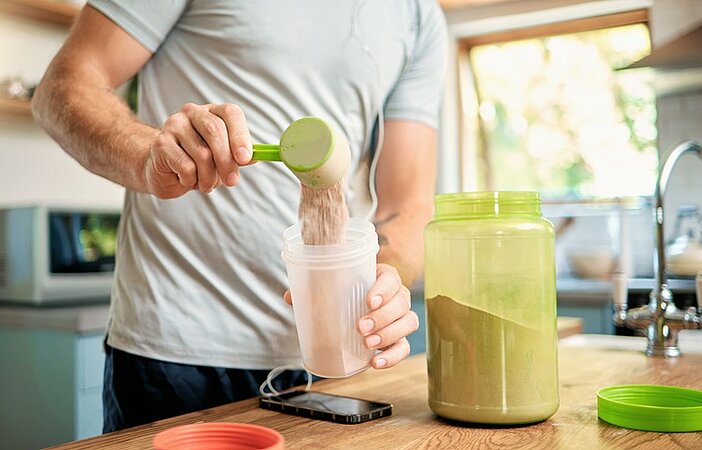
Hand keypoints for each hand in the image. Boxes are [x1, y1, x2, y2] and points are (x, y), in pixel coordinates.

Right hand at [144, 103, 252, 198]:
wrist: (164, 171)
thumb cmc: (198, 162)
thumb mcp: (223, 159)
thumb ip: (239, 156)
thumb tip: (256, 157)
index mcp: (213, 111)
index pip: (231, 113)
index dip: (240, 136)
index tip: (245, 158)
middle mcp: (193, 112)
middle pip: (215, 131)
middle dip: (227, 161)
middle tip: (232, 181)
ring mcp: (175, 125)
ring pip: (202, 154)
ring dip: (209, 177)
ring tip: (206, 183)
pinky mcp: (161, 142)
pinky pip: (186, 166)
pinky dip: (191, 180)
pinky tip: (187, 179)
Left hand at [282, 263, 418, 369]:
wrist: (356, 306)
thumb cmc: (345, 292)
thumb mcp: (331, 287)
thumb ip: (312, 289)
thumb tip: (290, 297)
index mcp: (383, 277)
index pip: (392, 278)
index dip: (384, 289)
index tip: (368, 301)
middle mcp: (397, 295)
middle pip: (402, 302)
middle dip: (383, 317)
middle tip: (360, 327)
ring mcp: (401, 317)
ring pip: (408, 323)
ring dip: (389, 334)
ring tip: (367, 344)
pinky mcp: (399, 338)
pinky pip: (404, 347)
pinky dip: (393, 356)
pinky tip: (376, 363)